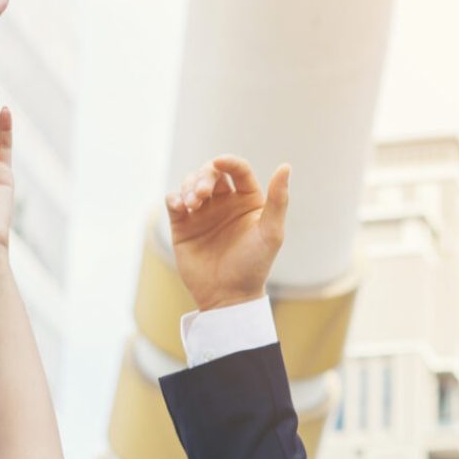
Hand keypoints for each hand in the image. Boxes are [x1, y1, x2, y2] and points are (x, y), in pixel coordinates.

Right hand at [167, 156, 290, 309]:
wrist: (228, 297)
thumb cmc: (254, 266)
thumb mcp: (271, 233)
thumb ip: (278, 200)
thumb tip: (286, 166)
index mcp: (248, 201)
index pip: (238, 170)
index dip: (228, 162)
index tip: (219, 163)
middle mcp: (225, 203)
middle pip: (211, 173)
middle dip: (204, 176)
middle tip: (201, 193)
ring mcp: (203, 213)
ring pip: (190, 183)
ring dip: (188, 186)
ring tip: (192, 204)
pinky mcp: (183, 225)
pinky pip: (173, 200)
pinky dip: (174, 197)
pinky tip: (181, 207)